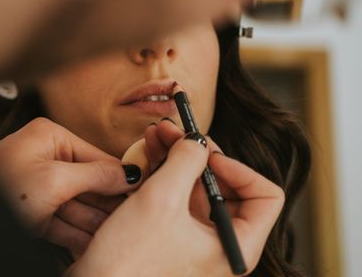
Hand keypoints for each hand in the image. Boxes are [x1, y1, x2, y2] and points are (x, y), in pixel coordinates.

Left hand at [0, 118, 140, 255]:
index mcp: (50, 137)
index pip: (97, 156)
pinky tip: (96, 245)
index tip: (146, 192)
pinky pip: (63, 221)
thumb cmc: (1, 188)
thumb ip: (95, 176)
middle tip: (135, 220)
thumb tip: (129, 173)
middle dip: (110, 204)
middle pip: (89, 182)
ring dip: (97, 223)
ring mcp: (39, 185)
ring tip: (120, 237)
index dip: (121, 177)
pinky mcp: (32, 211)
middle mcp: (46, 156)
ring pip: (78, 205)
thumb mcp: (54, 181)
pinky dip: (78, 234)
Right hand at [68, 131, 283, 276]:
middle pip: (227, 186)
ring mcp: (194, 241)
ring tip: (158, 134)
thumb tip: (197, 140)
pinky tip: (150, 151)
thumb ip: (185, 162)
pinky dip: (166, 172)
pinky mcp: (170, 236)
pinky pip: (177, 197)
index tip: (206, 155)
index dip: (238, 168)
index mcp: (235, 246)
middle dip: (201, 155)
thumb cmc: (130, 263)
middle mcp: (219, 244)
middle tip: (177, 131)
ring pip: (198, 187)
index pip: (265, 196)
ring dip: (179, 157)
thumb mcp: (162, 201)